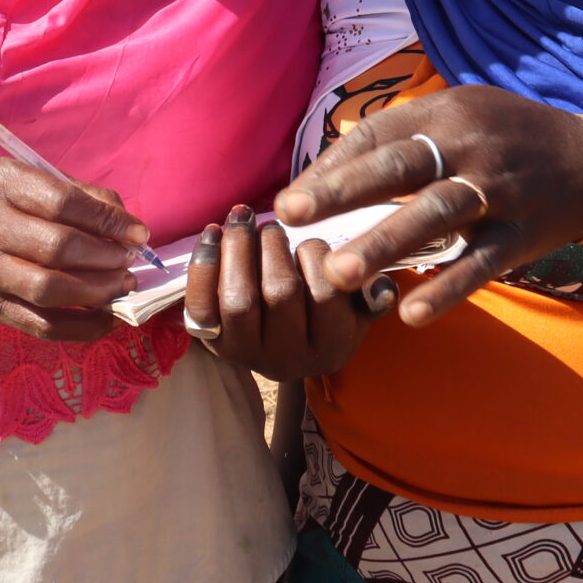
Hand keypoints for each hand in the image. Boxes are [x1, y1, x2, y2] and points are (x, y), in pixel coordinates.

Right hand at [0, 159, 147, 341]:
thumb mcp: (26, 181)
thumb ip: (78, 193)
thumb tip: (127, 222)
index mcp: (1, 184)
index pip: (63, 202)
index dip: (108, 221)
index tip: (139, 233)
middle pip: (58, 248)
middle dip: (106, 257)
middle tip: (129, 261)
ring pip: (51, 290)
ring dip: (98, 291)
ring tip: (122, 285)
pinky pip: (43, 326)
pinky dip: (82, 327)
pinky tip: (107, 317)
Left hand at [179, 204, 391, 381]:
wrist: (281, 341)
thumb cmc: (323, 309)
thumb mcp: (355, 304)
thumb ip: (370, 293)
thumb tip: (381, 287)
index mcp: (331, 348)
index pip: (327, 292)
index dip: (316, 254)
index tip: (310, 238)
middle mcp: (288, 361)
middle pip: (281, 292)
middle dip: (275, 245)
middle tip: (274, 226)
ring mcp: (246, 355)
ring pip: (239, 298)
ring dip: (240, 248)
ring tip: (244, 221)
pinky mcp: (212, 343)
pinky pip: (201, 306)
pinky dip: (204, 265)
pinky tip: (213, 233)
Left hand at [274, 84, 582, 327]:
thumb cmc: (504, 137)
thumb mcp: (457, 113)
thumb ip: (399, 133)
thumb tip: (328, 158)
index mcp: (444, 114)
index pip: (376, 135)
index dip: (330, 167)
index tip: (289, 202)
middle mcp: (468, 146)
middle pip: (397, 167)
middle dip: (341, 192)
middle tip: (290, 216)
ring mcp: (496, 190)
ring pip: (434, 215)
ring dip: (382, 243)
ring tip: (335, 273)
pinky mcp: (521, 234)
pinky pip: (480, 264)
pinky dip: (447, 289)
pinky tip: (410, 314)